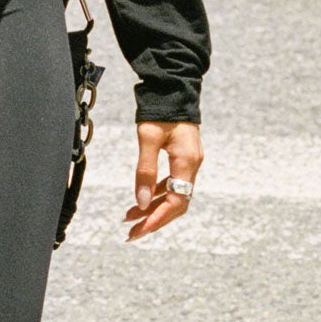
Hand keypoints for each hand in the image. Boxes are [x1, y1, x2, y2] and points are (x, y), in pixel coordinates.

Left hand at [125, 121, 202, 240]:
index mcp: (187, 161)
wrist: (173, 88)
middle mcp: (192, 165)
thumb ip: (145, 170)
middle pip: (176, 203)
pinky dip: (155, 193)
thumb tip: (140, 202)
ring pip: (172, 195)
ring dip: (152, 208)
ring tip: (129, 219)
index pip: (176, 201)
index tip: (139, 230)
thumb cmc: (161, 110)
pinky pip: (171, 183)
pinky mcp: (183, 158)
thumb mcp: (148, 138)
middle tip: (132, 234)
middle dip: (154, 220)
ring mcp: (189, 162)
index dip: (158, 218)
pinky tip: (140, 199)